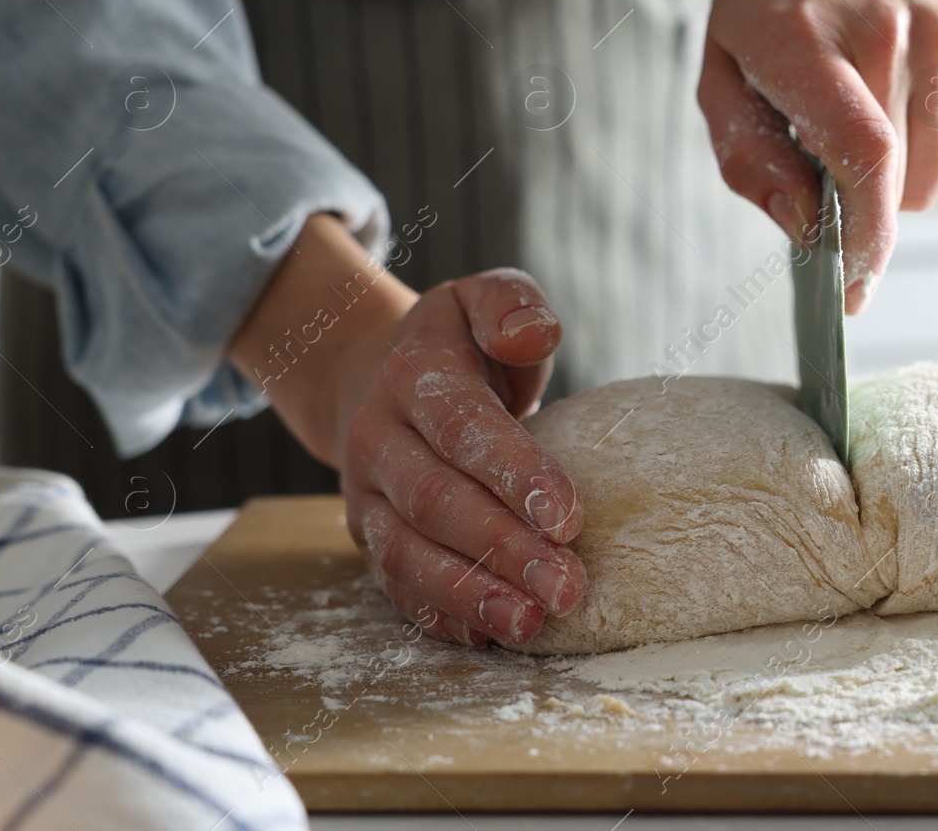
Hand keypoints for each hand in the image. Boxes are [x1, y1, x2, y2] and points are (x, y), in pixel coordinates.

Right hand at [229, 215, 584, 646]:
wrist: (372, 376)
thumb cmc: (457, 346)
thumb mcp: (482, 299)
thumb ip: (511, 305)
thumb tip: (530, 334)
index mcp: (413, 377)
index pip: (463, 429)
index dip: (515, 473)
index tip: (570, 517)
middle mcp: (379, 439)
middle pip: (437, 502)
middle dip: (503, 548)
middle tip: (567, 586)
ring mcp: (367, 496)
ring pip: (410, 553)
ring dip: (472, 594)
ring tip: (531, 624)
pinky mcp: (370, 537)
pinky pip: (397, 584)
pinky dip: (440, 614)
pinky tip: (488, 637)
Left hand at [700, 0, 937, 312]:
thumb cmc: (773, 3)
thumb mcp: (724, 72)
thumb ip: (750, 159)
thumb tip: (805, 228)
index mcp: (799, 39)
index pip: (862, 154)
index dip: (866, 237)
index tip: (853, 290)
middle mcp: (884, 29)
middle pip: (901, 183)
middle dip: (864, 204)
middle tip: (831, 160)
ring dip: (904, 185)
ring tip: (869, 129)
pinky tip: (909, 117)